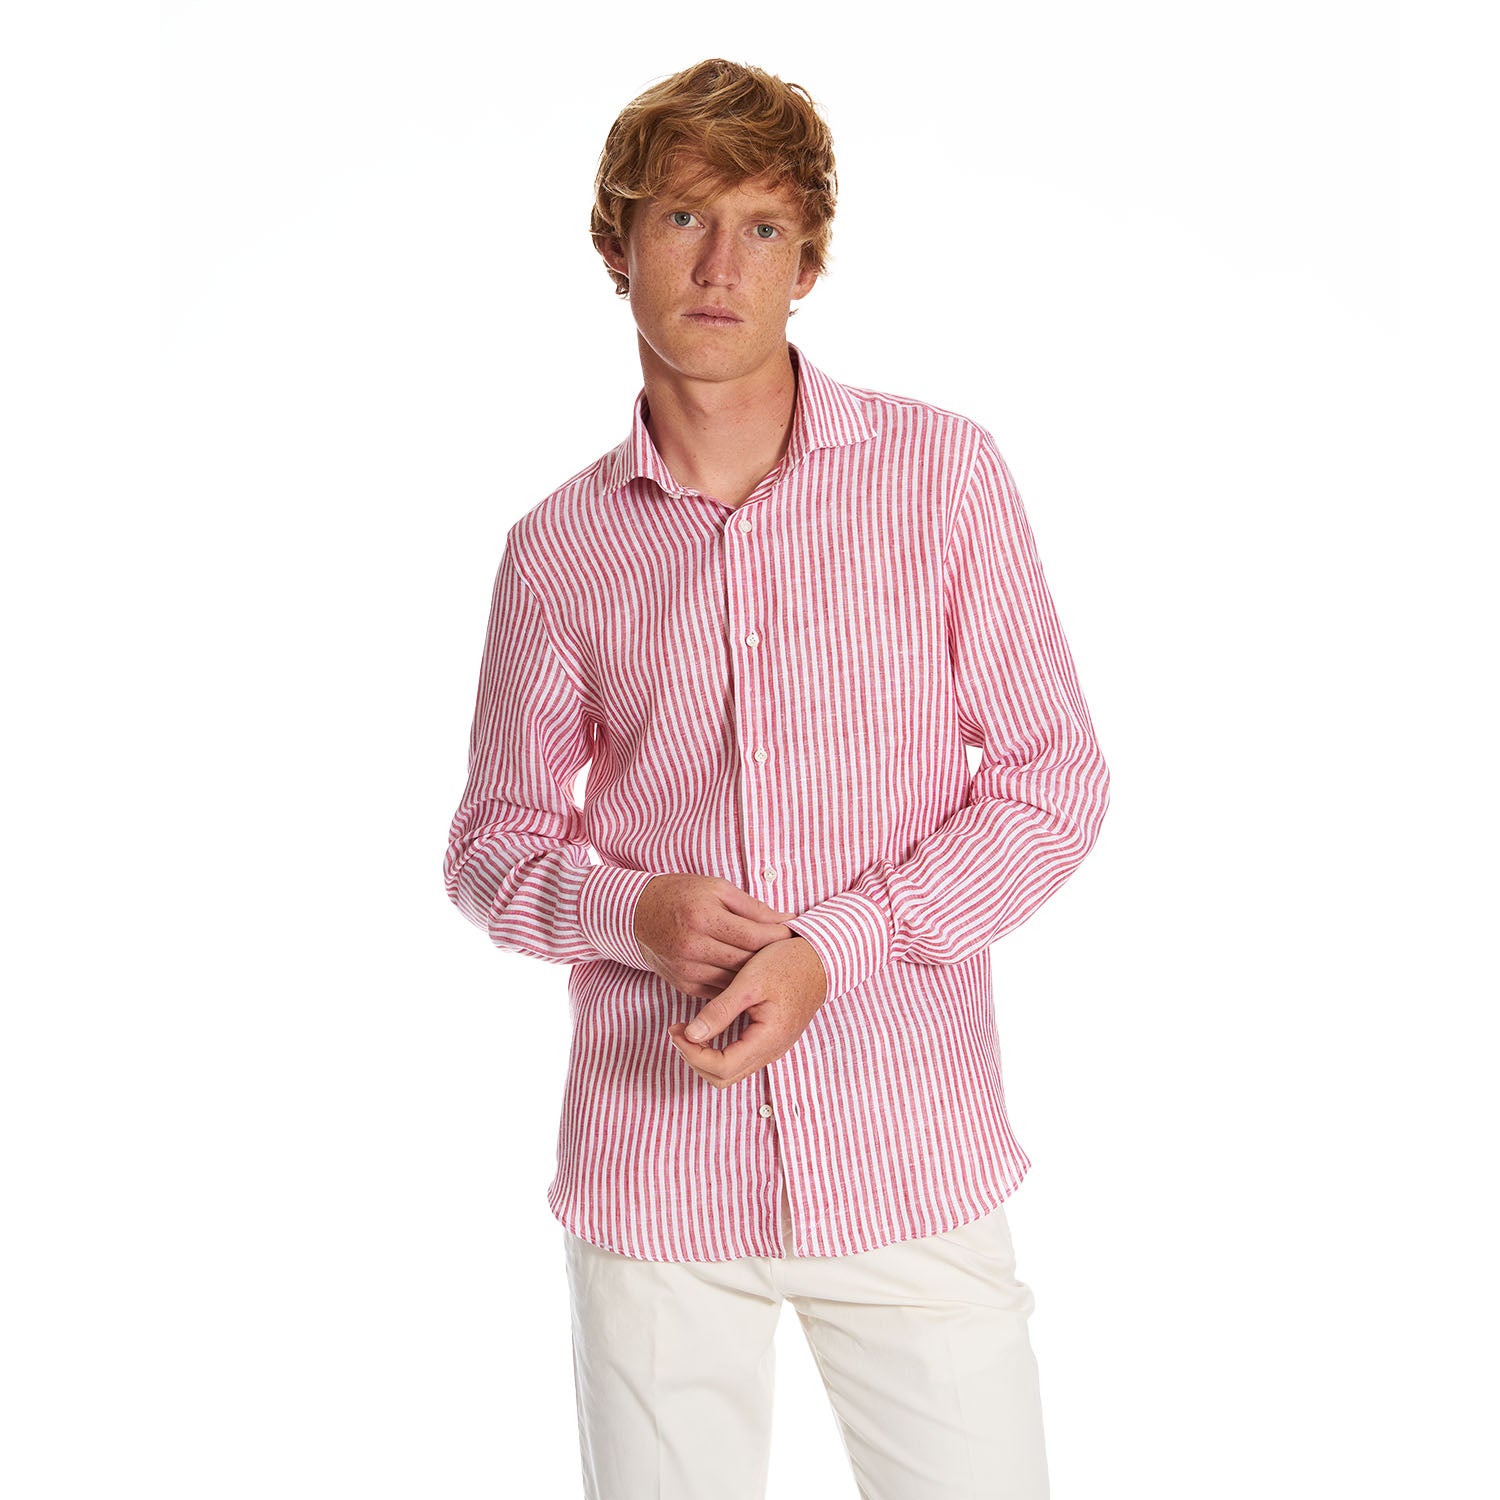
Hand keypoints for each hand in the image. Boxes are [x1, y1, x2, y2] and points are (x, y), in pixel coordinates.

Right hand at [634, 874, 796, 999]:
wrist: (637, 914)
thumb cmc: (681, 895)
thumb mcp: (716, 888)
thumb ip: (752, 907)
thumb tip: (786, 919)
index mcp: (703, 918)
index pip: (753, 935)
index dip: (779, 936)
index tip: (795, 934)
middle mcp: (693, 947)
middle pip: (746, 961)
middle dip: (771, 957)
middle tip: (790, 951)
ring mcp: (687, 970)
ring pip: (736, 981)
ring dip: (757, 974)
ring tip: (774, 965)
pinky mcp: (684, 985)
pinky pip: (720, 991)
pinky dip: (738, 985)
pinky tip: (751, 977)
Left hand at [666, 936, 828, 1089]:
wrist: (820, 958)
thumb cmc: (787, 963)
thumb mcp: (749, 981)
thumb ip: (720, 1010)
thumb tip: (691, 1035)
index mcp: (768, 1038)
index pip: (721, 1067)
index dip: (693, 1054)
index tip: (677, 1029)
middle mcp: (772, 1051)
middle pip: (723, 1078)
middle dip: (694, 1059)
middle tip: (678, 1031)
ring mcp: (773, 1049)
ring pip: (730, 1072)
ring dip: (704, 1057)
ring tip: (688, 1029)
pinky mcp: (771, 1041)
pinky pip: (740, 1060)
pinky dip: (717, 1051)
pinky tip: (708, 1028)